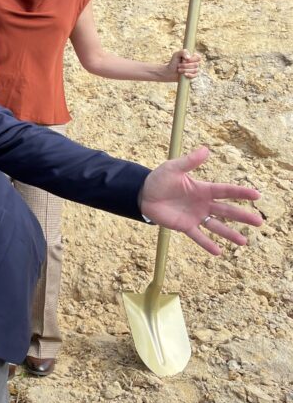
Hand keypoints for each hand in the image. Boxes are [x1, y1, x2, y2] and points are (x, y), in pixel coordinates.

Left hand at [138, 146, 262, 254]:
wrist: (142, 194)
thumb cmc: (159, 179)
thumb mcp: (173, 168)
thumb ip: (189, 162)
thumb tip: (206, 149)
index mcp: (203, 189)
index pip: (226, 191)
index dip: (241, 193)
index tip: (257, 195)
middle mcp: (203, 204)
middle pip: (227, 210)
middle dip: (242, 216)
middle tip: (259, 222)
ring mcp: (195, 216)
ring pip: (216, 226)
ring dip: (230, 234)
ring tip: (244, 242)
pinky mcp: (184, 226)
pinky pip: (198, 236)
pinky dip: (207, 244)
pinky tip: (219, 252)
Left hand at [167, 48, 200, 79]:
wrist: (170, 72)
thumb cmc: (174, 62)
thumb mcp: (176, 55)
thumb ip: (182, 52)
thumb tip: (188, 58)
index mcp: (193, 57)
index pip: (198, 57)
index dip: (193, 59)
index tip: (186, 60)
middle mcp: (195, 63)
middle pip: (196, 64)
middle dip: (186, 65)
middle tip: (178, 65)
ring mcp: (194, 70)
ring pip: (195, 70)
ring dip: (185, 70)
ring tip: (178, 70)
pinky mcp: (193, 76)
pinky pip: (195, 75)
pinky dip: (189, 75)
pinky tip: (184, 74)